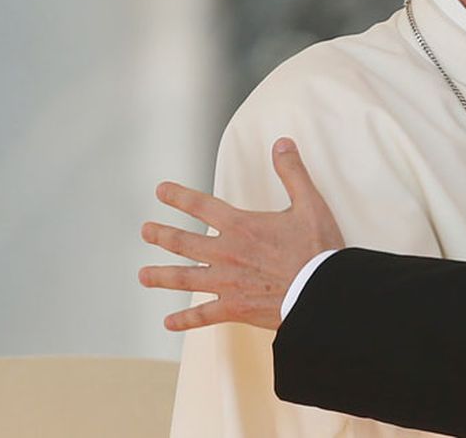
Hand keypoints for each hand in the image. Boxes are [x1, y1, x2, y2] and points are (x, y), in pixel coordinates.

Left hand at [138, 138, 344, 330]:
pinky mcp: (234, 308)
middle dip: (162, 235)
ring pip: (184, 278)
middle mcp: (226, 252)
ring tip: (144, 275)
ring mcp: (226, 282)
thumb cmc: (318, 248)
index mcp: (241, 225)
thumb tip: (282, 143)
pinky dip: (184, 320)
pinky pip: (202, 315)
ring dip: (161, 276)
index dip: (178, 196)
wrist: (322, 291)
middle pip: (184, 242)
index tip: (160, 191)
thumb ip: (292, 172)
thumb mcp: (310, 203)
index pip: (201, 206)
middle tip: (146, 231)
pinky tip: (168, 322)